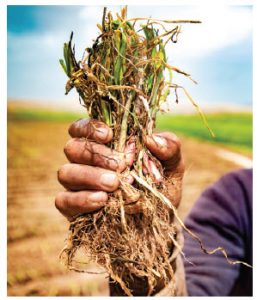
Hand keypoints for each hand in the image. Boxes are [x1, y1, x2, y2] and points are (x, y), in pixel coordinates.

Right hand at [55, 118, 183, 219]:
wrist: (159, 221)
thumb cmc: (162, 186)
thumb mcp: (172, 165)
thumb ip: (169, 147)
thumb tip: (151, 139)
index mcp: (105, 145)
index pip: (82, 128)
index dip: (89, 127)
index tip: (109, 135)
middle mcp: (86, 162)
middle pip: (73, 148)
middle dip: (96, 155)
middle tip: (121, 166)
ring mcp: (78, 185)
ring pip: (66, 172)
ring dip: (89, 176)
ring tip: (113, 184)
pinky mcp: (74, 207)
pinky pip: (63, 200)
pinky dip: (81, 199)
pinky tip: (102, 201)